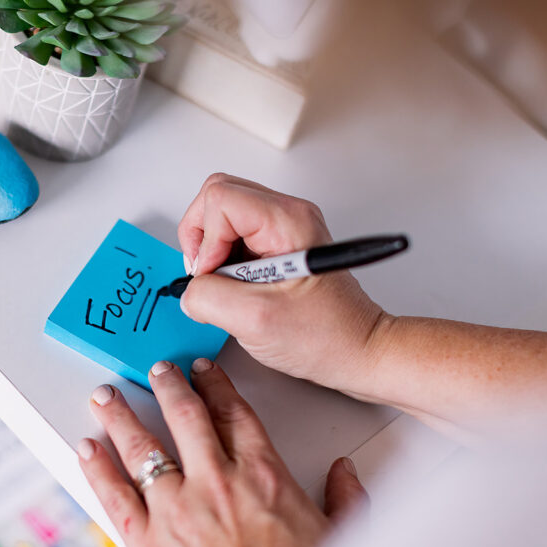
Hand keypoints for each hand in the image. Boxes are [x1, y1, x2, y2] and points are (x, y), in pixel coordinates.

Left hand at [78, 359, 367, 546]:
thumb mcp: (339, 540)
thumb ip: (344, 499)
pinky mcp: (147, 541)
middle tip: (158, 370)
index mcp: (263, 476)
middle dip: (169, 385)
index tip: (204, 372)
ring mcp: (177, 509)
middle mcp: (216, 483)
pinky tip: (87, 447)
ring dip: (121, 415)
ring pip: (142, 446)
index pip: (234, 414)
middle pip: (186, 417)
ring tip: (107, 396)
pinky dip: (97, 466)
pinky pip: (114, 493)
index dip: (216, 385)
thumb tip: (346, 473)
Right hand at [177, 174, 387, 394]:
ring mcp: (283, 227)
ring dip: (212, 251)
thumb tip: (189, 289)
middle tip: (209, 276)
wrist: (357, 351)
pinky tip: (238, 287)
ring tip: (227, 285)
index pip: (220, 198)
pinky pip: (234, 235)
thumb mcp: (254, 320)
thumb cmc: (326, 336)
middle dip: (201, 237)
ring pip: (222, 214)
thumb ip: (207, 297)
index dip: (205, 239)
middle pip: (218, 195)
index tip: (212, 276)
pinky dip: (224, 260)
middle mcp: (287, 214)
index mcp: (288, 220)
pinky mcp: (278, 244)